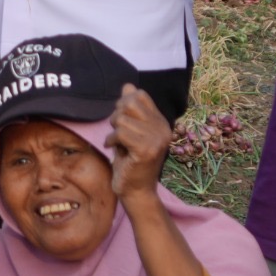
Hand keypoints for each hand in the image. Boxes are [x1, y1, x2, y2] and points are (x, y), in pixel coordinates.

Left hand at [108, 84, 173, 205]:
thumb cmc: (129, 160)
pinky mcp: (147, 150)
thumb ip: (129, 110)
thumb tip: (128, 85)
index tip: (122, 121)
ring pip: (122, 119)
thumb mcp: (129, 131)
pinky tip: (116, 150)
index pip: (139, 95)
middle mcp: (163, 129)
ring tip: (119, 144)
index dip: (123, 104)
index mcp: (161, 122)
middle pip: (129, 103)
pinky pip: (120, 133)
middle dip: (116, 117)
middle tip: (119, 134)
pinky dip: (112, 140)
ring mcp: (157, 140)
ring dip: (113, 131)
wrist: (135, 190)